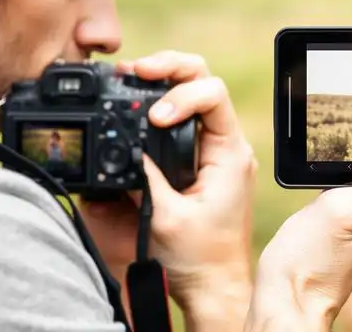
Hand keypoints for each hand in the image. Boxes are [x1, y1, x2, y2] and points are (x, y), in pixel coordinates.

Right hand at [79, 51, 256, 315]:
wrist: (211, 283)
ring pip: (192, 92)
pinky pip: (183, 117)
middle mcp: (225, 142)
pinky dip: (158, 104)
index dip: (180, 95)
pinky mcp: (199, 158)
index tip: (155, 116)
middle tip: (134, 71)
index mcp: (230, 151)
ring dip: (161, 81)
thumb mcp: (165, 216)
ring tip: (129, 78)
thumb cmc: (199, 256)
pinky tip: (138, 104)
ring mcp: (213, 148)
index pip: (213, 94)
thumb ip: (143, 178)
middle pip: (202, 80)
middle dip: (168, 68)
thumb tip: (121, 145)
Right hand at [245, 184, 351, 331]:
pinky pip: (327, 225)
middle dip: (336, 190)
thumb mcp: (343, 214)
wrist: (284, 303)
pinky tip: (306, 233)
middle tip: (320, 208)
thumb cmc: (308, 260)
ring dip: (324, 207)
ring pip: (340, 208)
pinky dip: (315, 222)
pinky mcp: (333, 255)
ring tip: (311, 223)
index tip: (337, 188)